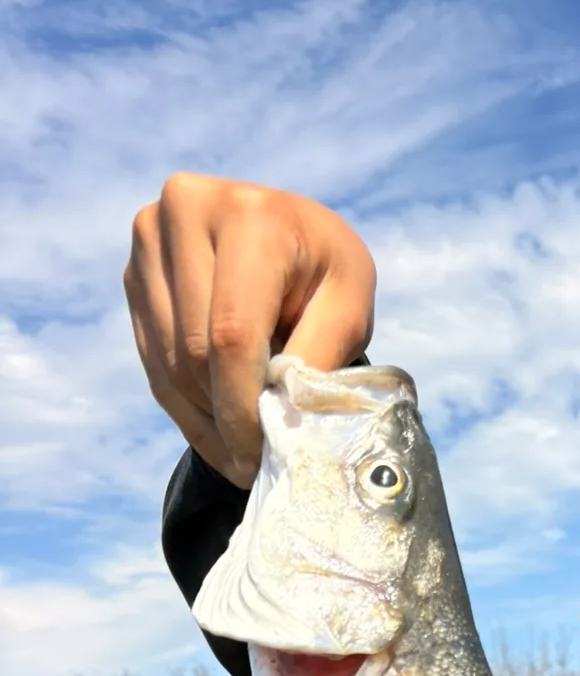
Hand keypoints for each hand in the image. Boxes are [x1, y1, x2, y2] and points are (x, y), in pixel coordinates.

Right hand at [125, 174, 376, 486]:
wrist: (292, 236)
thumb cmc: (328, 273)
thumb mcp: (349, 306)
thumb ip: (318, 356)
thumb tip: (282, 420)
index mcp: (250, 217)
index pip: (231, 333)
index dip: (241, 405)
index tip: (261, 455)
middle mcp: (186, 212)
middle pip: (193, 350)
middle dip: (226, 419)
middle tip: (257, 463)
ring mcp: (149, 239)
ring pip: (167, 361)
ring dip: (205, 419)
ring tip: (243, 451)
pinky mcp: (135, 272)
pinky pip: (152, 358)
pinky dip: (186, 406)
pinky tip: (217, 434)